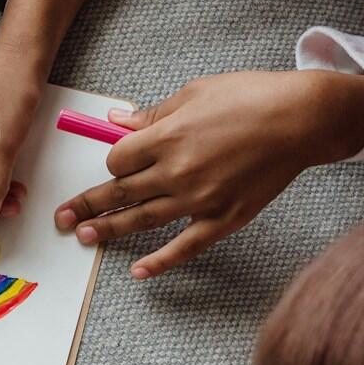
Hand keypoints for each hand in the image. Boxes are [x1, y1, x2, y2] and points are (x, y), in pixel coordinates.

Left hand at [57, 70, 363, 278]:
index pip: (118, 160)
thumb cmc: (249, 97)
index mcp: (167, 137)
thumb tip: (116, 123)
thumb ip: (153, 115)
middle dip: (88, 205)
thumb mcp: (194, 93)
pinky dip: (161, 260)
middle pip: (120, 193)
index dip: (114, 162)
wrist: (301, 120)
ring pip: (144, 220)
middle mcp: (178, 171)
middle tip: (62, 219)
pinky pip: (186, 245)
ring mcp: (201, 199)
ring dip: (111, 230)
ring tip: (85, 238)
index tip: (120, 163)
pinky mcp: (225, 218)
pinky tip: (139, 270)